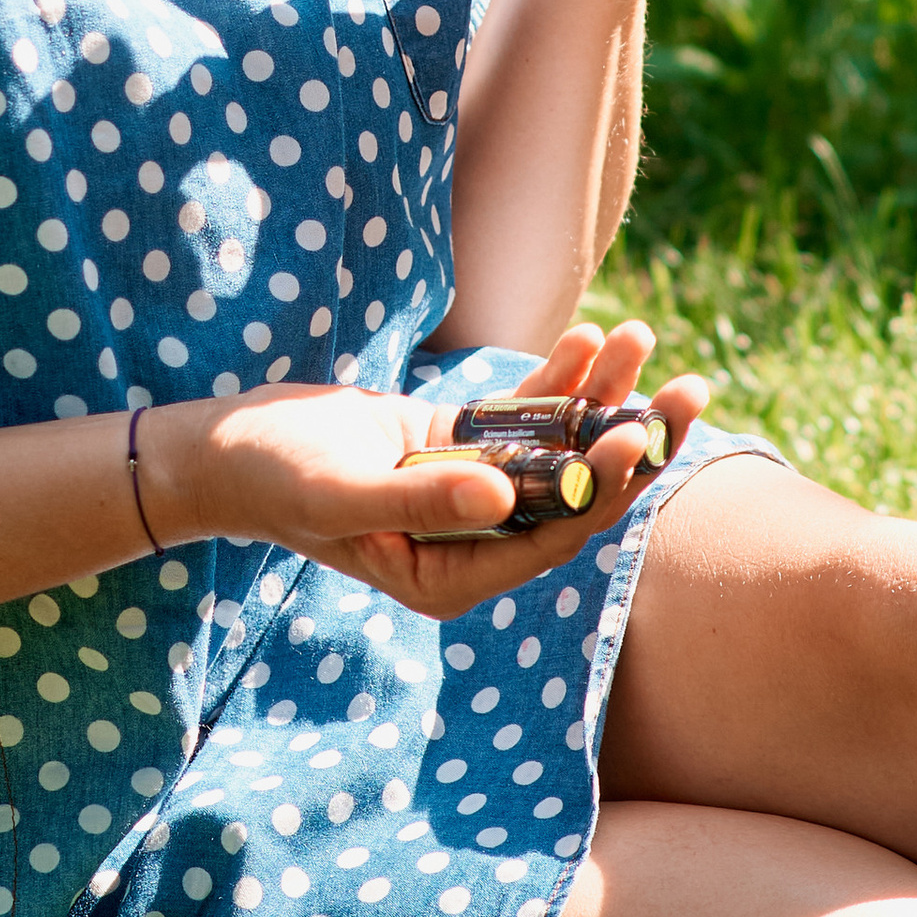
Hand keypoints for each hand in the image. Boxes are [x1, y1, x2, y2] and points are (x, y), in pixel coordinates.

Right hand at [135, 320, 709, 621]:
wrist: (227, 446)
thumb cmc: (274, 477)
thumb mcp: (343, 490)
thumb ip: (422, 500)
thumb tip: (504, 496)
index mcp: (453, 577)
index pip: (549, 536)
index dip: (599, 489)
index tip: (636, 435)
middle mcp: (473, 542)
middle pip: (573, 493)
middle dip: (631, 442)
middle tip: (688, 391)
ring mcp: (471, 493)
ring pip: (557, 448)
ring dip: (603, 397)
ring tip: (644, 339)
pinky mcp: (460, 448)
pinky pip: (523, 416)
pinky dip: (557, 379)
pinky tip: (595, 339)